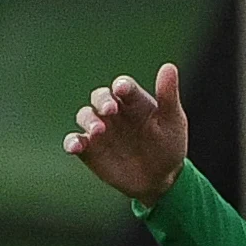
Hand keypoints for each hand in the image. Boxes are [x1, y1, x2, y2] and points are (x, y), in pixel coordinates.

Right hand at [64, 63, 188, 205]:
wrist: (160, 178)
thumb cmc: (168, 145)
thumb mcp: (172, 121)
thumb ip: (168, 95)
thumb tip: (169, 66)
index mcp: (133, 100)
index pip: (124, 87)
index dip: (122, 87)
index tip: (122, 90)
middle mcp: (113, 111)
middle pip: (100, 97)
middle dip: (102, 100)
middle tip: (110, 109)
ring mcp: (99, 129)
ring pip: (85, 116)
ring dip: (89, 120)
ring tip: (99, 130)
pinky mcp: (89, 149)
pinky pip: (75, 141)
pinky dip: (72, 142)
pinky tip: (75, 146)